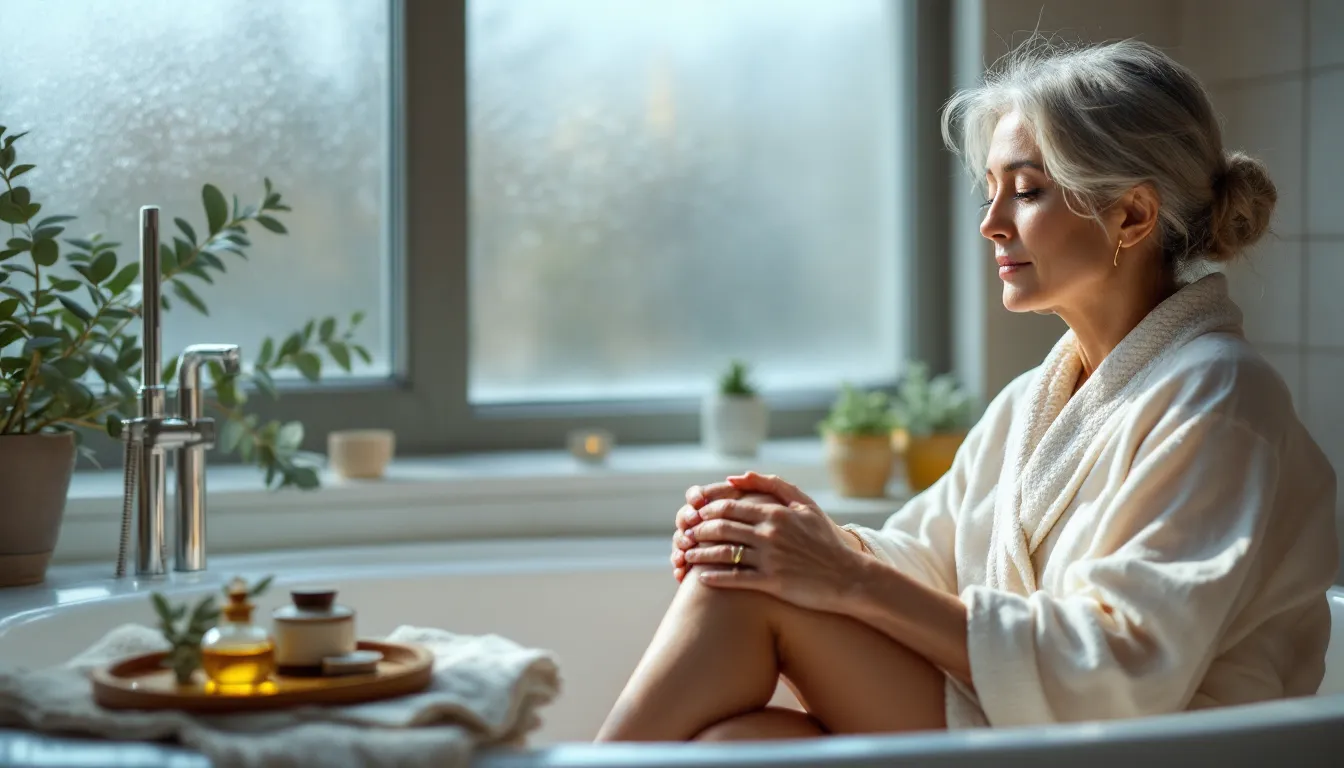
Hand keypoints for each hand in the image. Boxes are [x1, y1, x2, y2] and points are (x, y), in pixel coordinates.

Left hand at [683, 472, 865, 611]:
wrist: (849, 577)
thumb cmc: (826, 541)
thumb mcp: (805, 505)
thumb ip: (774, 485)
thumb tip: (738, 476)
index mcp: (775, 512)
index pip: (729, 506)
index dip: (706, 510)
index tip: (694, 515)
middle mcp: (770, 533)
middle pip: (721, 527)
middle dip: (698, 530)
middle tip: (684, 534)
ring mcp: (770, 558)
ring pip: (724, 553)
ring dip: (700, 554)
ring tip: (686, 556)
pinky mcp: (772, 582)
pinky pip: (736, 578)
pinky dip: (715, 578)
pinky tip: (702, 579)